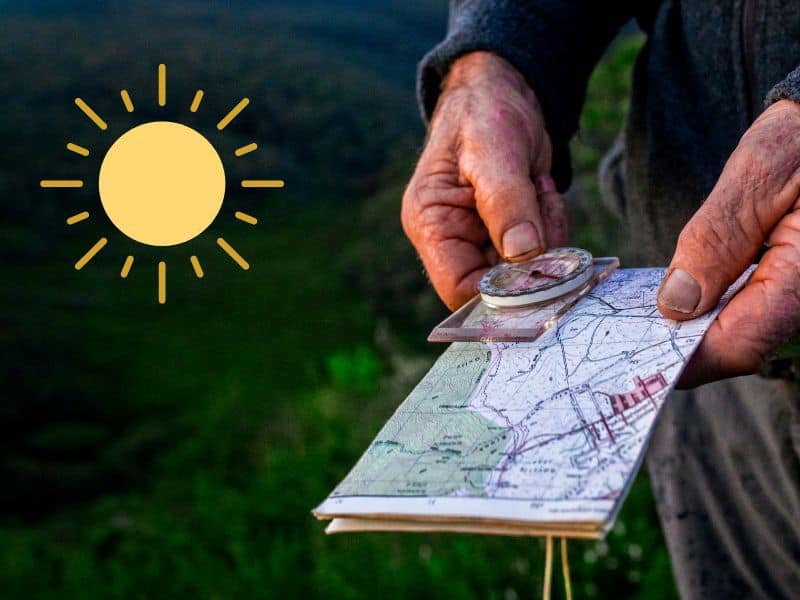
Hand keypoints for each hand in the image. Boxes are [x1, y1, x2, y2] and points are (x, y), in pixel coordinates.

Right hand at [402, 52, 567, 309]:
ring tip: (537, 187)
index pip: (459, 289)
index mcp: (432, 224)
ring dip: (546, 235)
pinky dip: (553, 224)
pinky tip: (541, 190)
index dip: (499, 294)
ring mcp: (484, 238)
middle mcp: (454, 240)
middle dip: (532, 258)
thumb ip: (506, 203)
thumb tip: (524, 255)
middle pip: (499, 284)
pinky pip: (543, 250)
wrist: (506, 89)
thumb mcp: (492, 152)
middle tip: (543, 209)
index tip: (537, 272)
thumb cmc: (483, 112)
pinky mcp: (512, 232)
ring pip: (527, 270)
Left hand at [657, 100, 799, 386]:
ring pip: (747, 332)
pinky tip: (685, 297)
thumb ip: (718, 238)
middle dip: (685, 344)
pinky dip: (717, 308)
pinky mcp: (794, 285)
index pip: (742, 344)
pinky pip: (755, 312)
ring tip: (648, 315)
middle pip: (742, 345)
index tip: (634, 354)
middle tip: (627, 335)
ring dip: (698, 328)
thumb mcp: (759, 173)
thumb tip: (677, 304)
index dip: (686, 358)